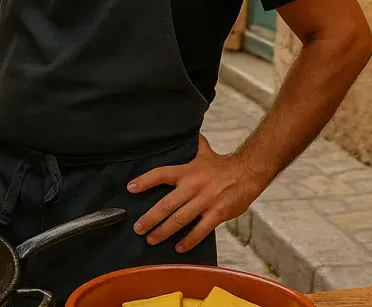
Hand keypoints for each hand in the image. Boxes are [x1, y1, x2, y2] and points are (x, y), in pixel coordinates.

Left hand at [127, 135, 268, 252]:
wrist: (249, 172)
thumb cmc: (222, 166)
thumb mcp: (203, 153)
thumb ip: (191, 146)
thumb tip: (182, 132)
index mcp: (187, 172)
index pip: (161, 174)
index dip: (144, 181)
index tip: (130, 188)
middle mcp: (193, 186)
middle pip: (166, 204)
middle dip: (150, 218)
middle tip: (138, 228)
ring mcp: (206, 201)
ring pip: (180, 219)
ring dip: (163, 231)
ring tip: (151, 239)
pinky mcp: (218, 213)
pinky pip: (201, 230)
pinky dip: (188, 240)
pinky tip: (178, 248)